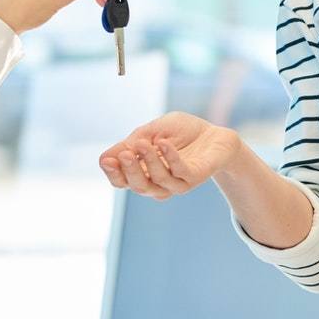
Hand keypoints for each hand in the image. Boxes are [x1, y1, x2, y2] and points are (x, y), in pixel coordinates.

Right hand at [100, 112, 244, 198]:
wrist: (214, 134)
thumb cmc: (181, 133)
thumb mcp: (151, 132)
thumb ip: (131, 144)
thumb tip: (104, 158)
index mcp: (143, 173)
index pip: (122, 181)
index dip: (113, 173)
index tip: (105, 160)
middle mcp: (158, 182)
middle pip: (139, 186)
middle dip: (129, 171)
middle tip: (124, 154)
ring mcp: (177, 182)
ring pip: (159, 181)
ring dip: (149, 162)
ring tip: (143, 144)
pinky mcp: (195, 177)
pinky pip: (180, 172)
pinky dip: (171, 158)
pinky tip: (163, 143)